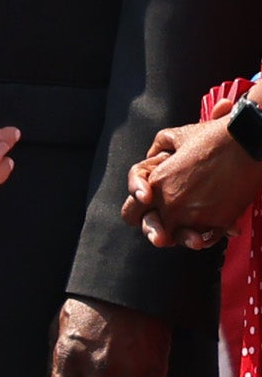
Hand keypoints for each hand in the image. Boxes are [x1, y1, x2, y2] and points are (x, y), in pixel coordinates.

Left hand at [124, 104, 261, 246]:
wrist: (247, 143)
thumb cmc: (212, 138)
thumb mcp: (175, 137)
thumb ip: (157, 148)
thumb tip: (152, 155)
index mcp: (155, 186)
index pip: (130, 215)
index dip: (139, 214)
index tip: (151, 212)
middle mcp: (171, 205)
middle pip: (155, 235)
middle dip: (162, 231)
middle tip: (174, 226)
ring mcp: (194, 216)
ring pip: (182, 240)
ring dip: (188, 236)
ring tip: (197, 228)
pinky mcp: (219, 222)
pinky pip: (208, 238)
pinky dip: (210, 235)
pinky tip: (216, 225)